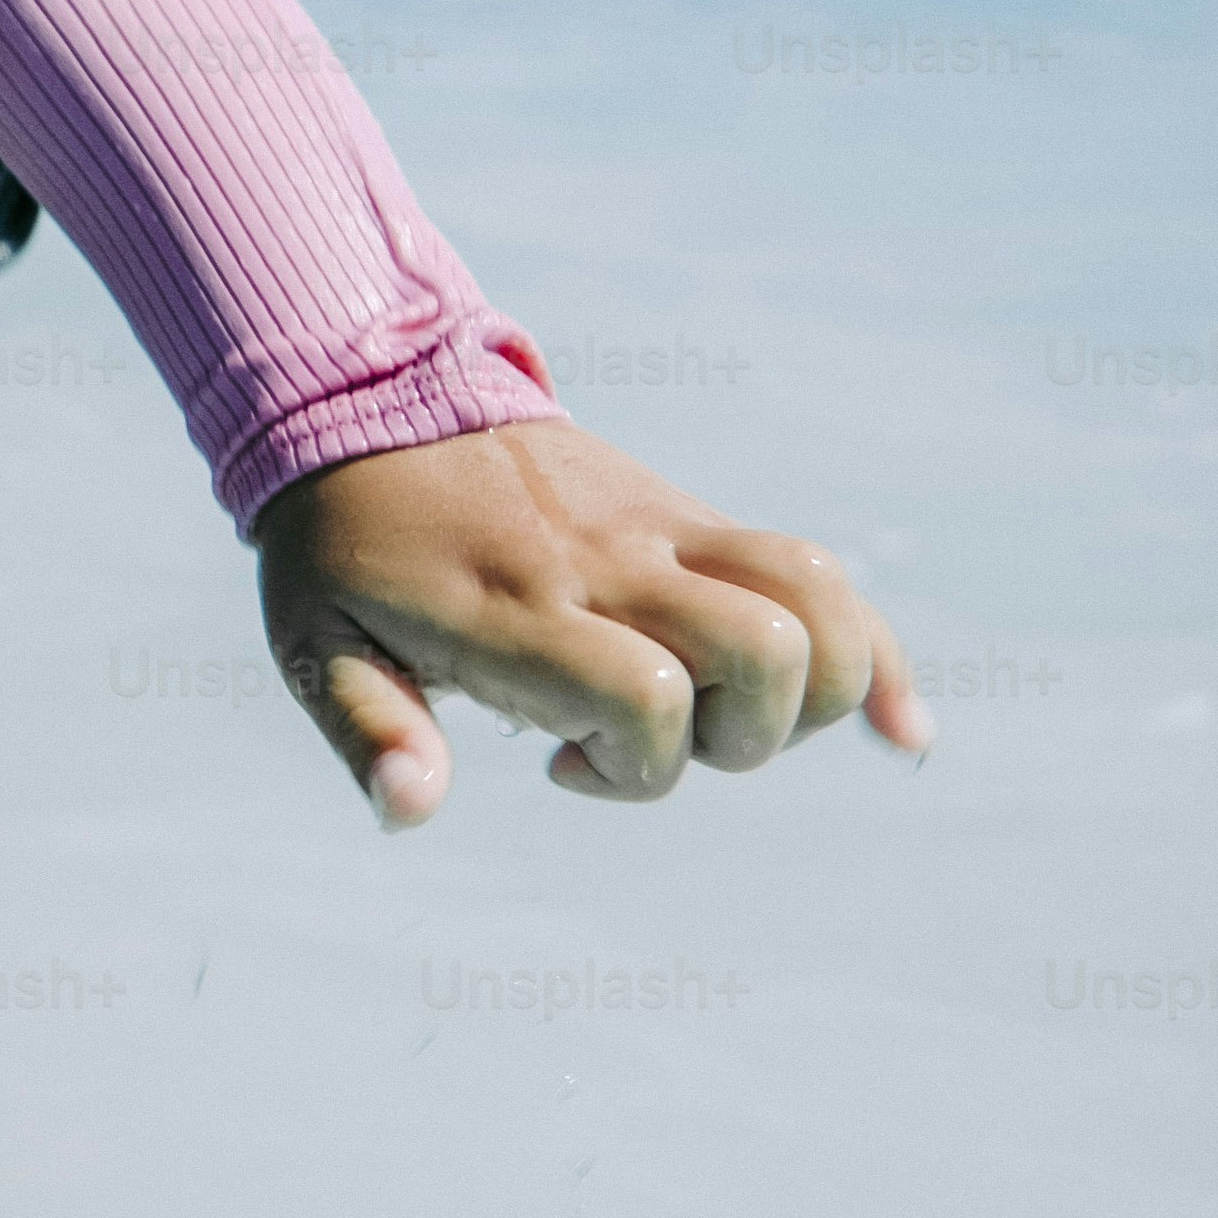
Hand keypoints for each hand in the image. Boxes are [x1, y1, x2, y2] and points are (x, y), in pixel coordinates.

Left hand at [252, 416, 928, 827]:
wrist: (364, 404)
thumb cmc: (340, 550)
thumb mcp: (313, 645)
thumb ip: (369, 731)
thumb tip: (410, 813)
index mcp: (520, 609)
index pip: (647, 700)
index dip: (633, 770)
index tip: (559, 765)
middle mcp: (608, 564)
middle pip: (764, 651)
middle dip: (739, 738)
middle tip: (648, 736)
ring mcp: (660, 529)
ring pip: (815, 598)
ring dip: (811, 693)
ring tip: (727, 718)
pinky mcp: (688, 515)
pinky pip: (817, 572)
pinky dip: (878, 654)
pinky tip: (904, 732)